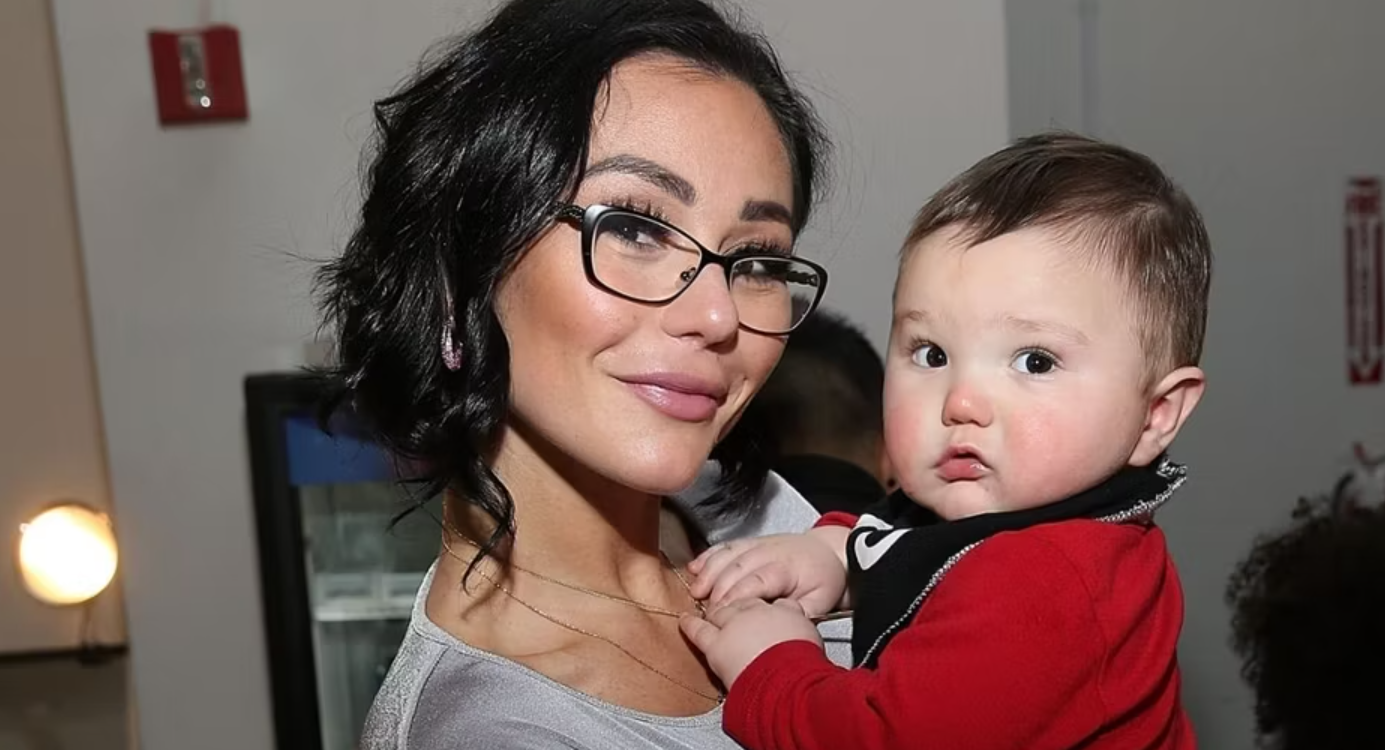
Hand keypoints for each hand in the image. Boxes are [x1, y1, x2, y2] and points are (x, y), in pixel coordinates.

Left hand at [679, 598, 822, 687]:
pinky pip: (699, 630)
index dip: (760, 605)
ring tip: (708, 612)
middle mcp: (756, 611)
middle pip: (740, 603)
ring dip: (714, 612)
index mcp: (782, 609)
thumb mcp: (809, 636)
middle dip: (735, 605)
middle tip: (732, 613)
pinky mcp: (717, 644)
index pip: (766, 600)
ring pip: (719, 613)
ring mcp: (734, 625)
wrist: (790, 681)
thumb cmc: (803, 663)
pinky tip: (684, 620)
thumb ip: (797, 624)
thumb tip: (795, 620)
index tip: (759, 611)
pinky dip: (690, 625)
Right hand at [688, 530, 847, 616]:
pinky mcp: (750, 542)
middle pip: (737, 568)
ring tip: (695, 592)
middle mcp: (769, 552)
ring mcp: (758, 545)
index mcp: (786, 568)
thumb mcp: (821, 600)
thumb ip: (800, 614)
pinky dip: (708, 556)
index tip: (723, 614)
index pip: (757, 581)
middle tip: (707, 613)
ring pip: (727, 555)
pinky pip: (726, 546)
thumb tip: (780, 628)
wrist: (829, 552)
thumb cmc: (824, 578)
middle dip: (718, 590)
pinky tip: (694, 568)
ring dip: (708, 572)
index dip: (737, 597)